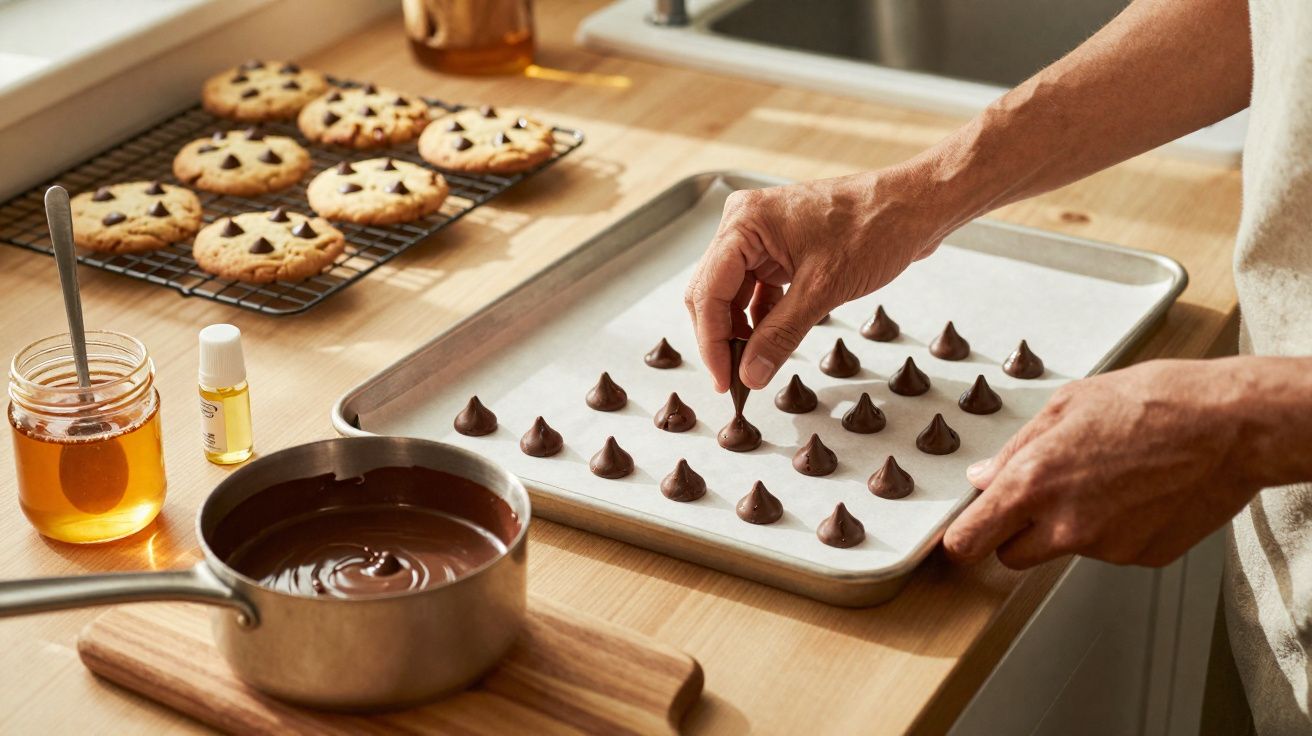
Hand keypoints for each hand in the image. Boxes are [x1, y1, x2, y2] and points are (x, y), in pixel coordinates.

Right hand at [683, 166, 960, 391]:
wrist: (914, 207)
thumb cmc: (875, 227)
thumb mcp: (823, 290)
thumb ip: (779, 335)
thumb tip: (750, 374)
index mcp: (745, 223)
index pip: (708, 292)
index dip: (712, 342)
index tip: (725, 379)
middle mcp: (744, 224)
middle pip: (712, 292)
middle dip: (722, 338)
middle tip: (736, 379)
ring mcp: (761, 235)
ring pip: (732, 293)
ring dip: (740, 330)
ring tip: (752, 366)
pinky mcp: (779, 246)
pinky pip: (755, 287)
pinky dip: (760, 317)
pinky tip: (768, 342)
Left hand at [943, 358, 1279, 568]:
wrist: (1228, 425)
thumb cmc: (1152, 402)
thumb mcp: (1067, 405)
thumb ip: (1016, 449)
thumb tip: (983, 477)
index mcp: (1034, 483)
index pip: (971, 541)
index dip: (962, 540)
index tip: (961, 535)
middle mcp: (1065, 525)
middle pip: (1012, 557)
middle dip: (1015, 534)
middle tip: (1040, 498)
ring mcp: (1106, 547)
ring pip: (1066, 548)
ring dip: (1072, 525)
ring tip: (1109, 476)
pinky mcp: (1142, 557)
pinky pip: (1111, 549)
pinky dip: (1116, 528)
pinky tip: (1138, 490)